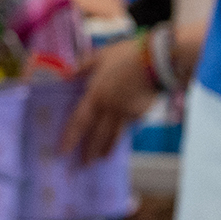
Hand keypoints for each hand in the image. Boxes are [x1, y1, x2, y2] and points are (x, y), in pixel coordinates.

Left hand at [60, 37, 158, 162]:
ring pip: (114, 136)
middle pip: (97, 136)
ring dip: (107, 149)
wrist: (157, 61)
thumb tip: (69, 75)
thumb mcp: (101, 56)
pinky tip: (120, 138)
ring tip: (102, 158)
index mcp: (96, 95)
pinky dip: (122, 134)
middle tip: (85, 164)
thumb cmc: (126, 55)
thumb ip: (84, 67)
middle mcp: (110, 109)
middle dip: (90, 152)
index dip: (71, 138)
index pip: (80, 122)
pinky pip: (128, 127)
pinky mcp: (140, 114)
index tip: (63, 152)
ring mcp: (126, 114)